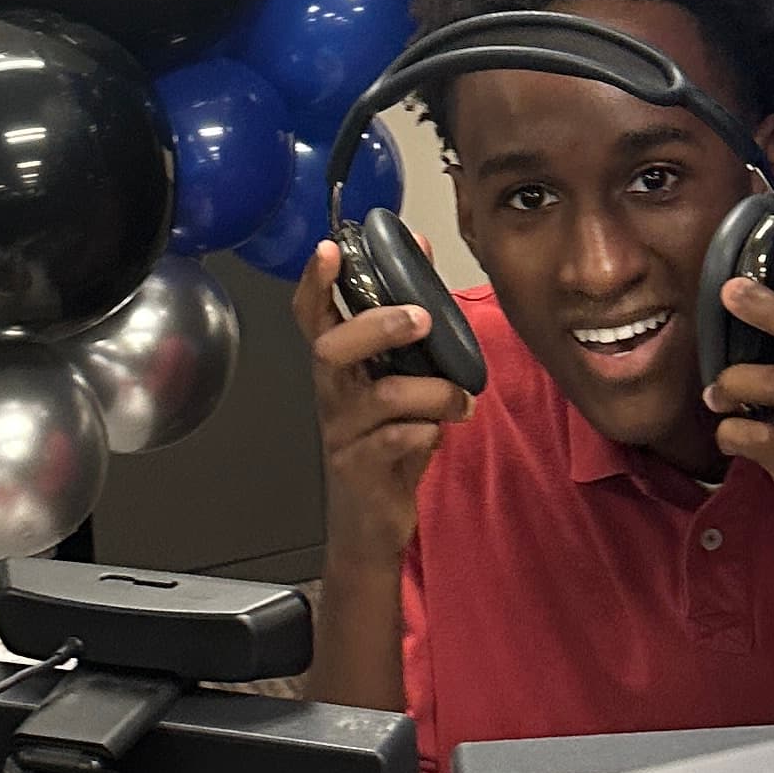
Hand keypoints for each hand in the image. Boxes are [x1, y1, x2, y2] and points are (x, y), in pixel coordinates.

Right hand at [295, 240, 472, 717]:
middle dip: (381, 325)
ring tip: (461, 400)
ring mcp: (343, 433)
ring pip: (384, 395)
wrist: (372, 523)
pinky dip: (431, 430)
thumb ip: (409, 322)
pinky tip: (441, 433)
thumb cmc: (387, 442)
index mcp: (338, 368)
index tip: (330, 248)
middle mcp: (332, 395)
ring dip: (435, 392)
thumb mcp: (398, 379)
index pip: (312, 316)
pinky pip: (399, 439)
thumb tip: (421, 254)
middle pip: (333, 347)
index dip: (315, 282)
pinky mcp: (362, 468)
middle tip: (422, 319)